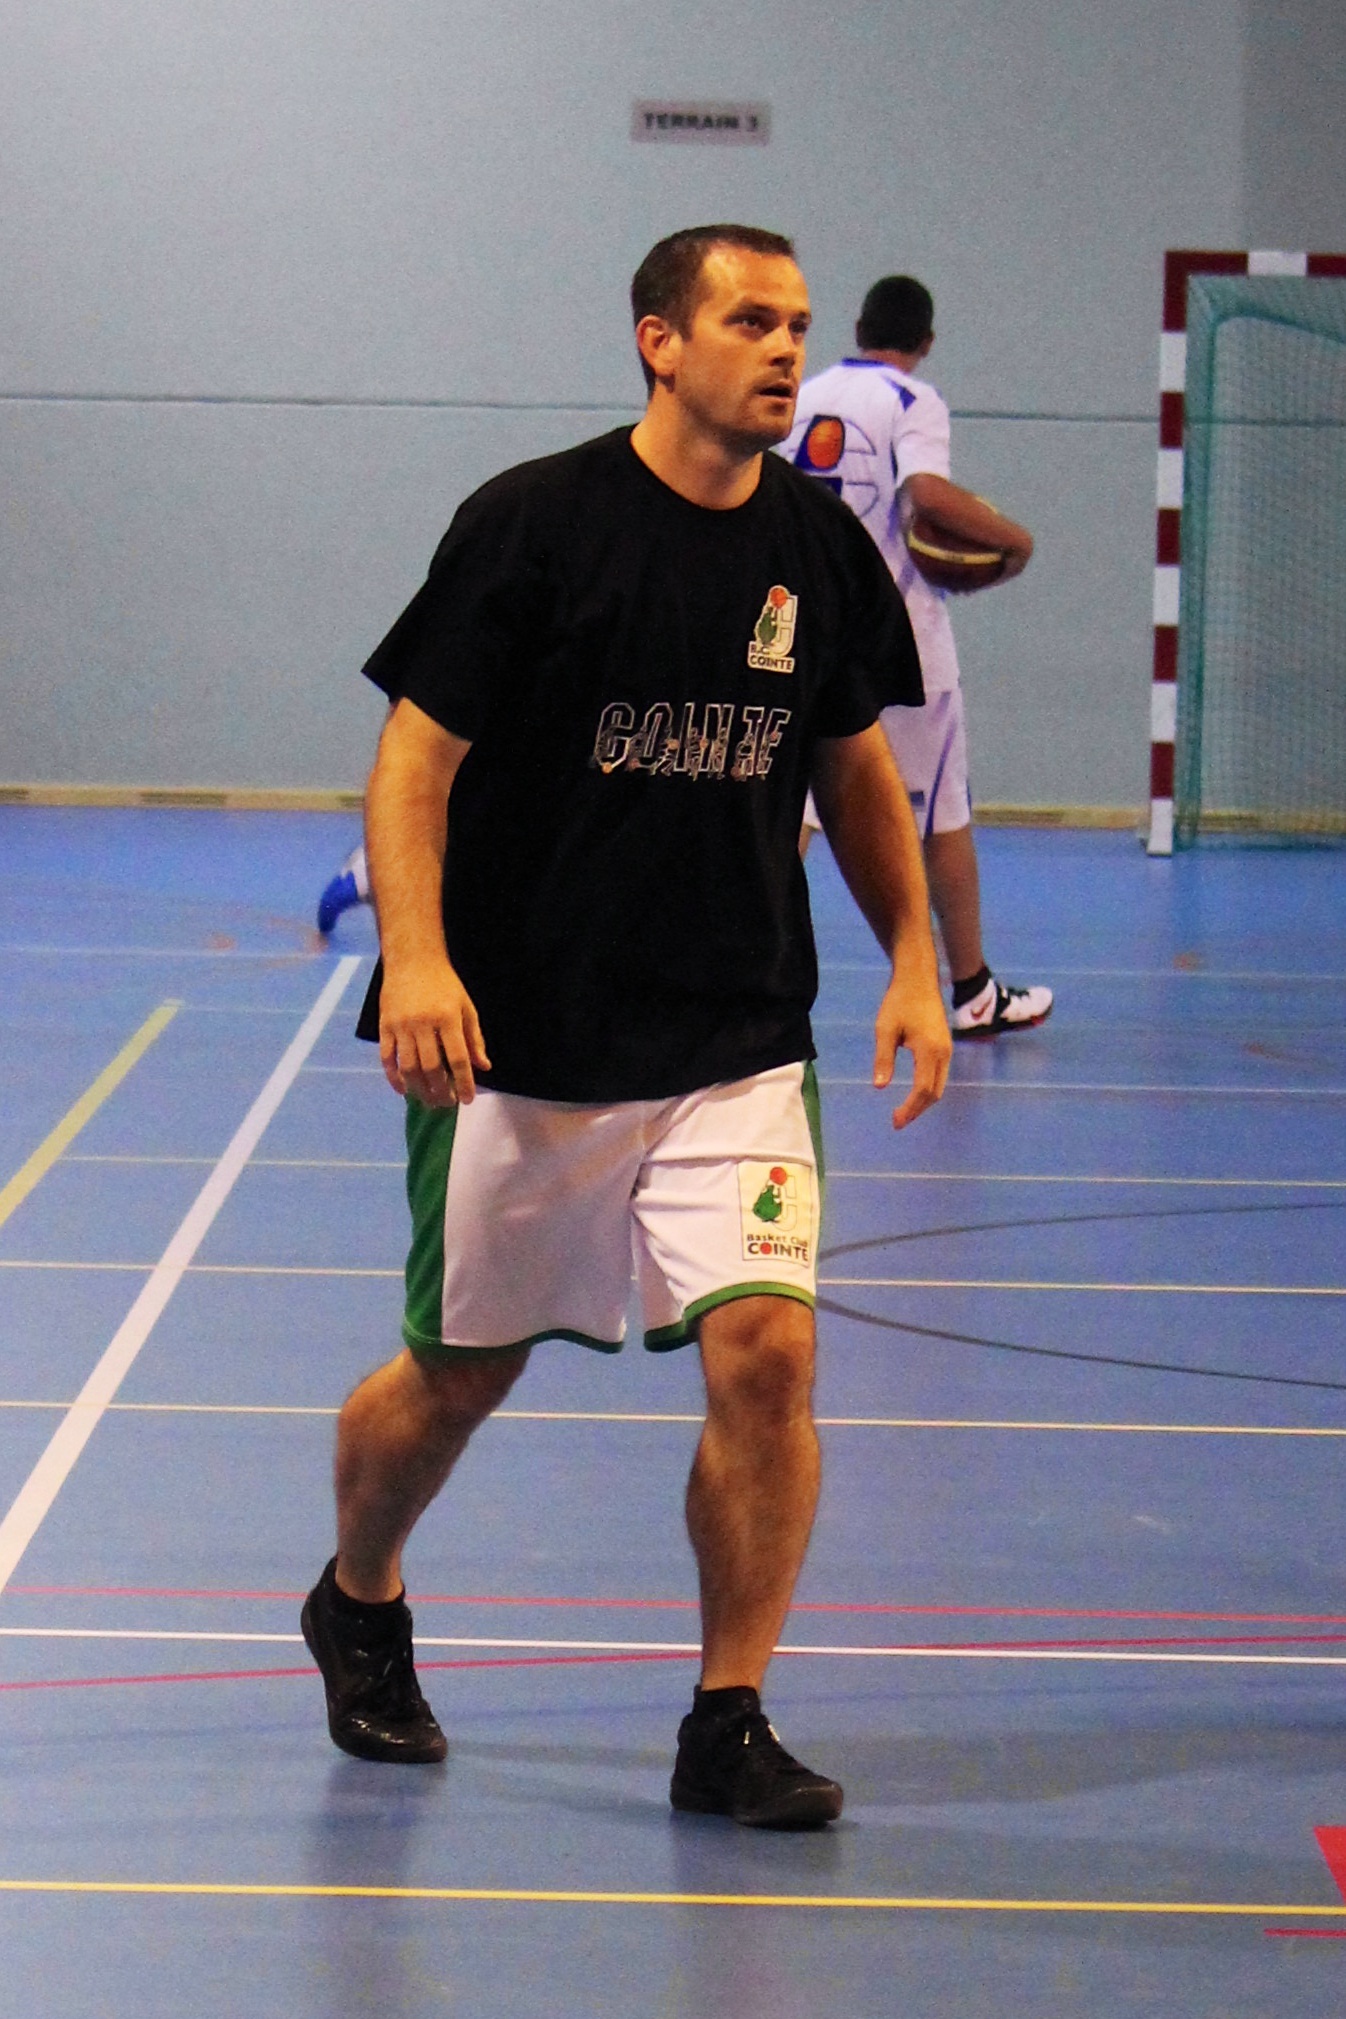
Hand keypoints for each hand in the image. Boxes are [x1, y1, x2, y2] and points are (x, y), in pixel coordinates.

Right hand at [378, 956, 490, 1107]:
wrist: (412, 960)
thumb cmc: (444, 984)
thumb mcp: (466, 1007)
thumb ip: (475, 1038)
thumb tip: (483, 1066)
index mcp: (448, 1018)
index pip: (457, 1058)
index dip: (463, 1082)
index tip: (467, 1099)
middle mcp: (423, 1024)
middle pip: (431, 1067)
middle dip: (440, 1091)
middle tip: (447, 1104)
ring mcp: (401, 1026)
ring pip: (408, 1067)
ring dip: (419, 1089)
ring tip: (428, 1101)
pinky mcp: (384, 1026)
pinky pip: (387, 1058)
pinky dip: (393, 1077)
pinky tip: (403, 1090)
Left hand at [872, 968, 951, 1128]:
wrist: (918, 979)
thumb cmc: (898, 1002)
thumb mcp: (885, 1029)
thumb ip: (883, 1058)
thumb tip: (879, 1086)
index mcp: (929, 1050)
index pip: (922, 1089)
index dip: (909, 1108)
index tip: (895, 1120)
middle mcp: (943, 1053)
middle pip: (934, 1092)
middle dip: (917, 1110)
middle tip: (897, 1122)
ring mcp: (947, 1049)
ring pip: (940, 1086)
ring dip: (923, 1102)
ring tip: (904, 1112)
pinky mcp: (945, 1046)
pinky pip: (940, 1076)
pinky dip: (928, 1090)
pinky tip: (914, 1094)